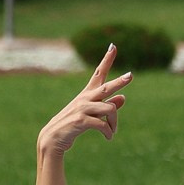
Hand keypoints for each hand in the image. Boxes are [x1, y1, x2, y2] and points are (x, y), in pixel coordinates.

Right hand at [36, 46, 131, 160]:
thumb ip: (107, 106)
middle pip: (106, 87)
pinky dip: (108, 132)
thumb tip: (123, 98)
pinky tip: (109, 137)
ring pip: (109, 109)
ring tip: (113, 132)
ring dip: (114, 123)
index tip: (113, 46)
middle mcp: (85, 98)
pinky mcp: (80, 120)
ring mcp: (82, 108)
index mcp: (87, 94)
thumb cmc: (72, 125)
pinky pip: (102, 124)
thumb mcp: (91, 114)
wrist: (53, 138)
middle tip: (130, 75)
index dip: (107, 60)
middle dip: (119, 82)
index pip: (98, 73)